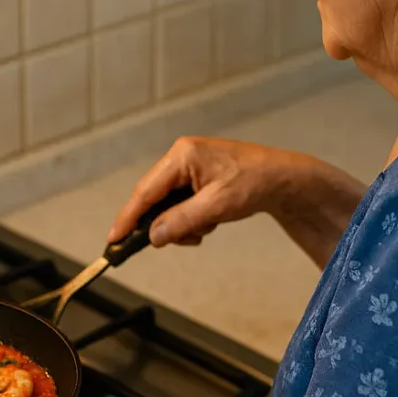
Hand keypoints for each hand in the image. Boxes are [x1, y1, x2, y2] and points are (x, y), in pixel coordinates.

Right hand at [108, 137, 305, 247]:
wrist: (283, 179)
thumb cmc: (254, 183)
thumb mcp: (216, 207)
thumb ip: (181, 221)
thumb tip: (153, 237)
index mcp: (182, 156)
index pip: (145, 191)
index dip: (127, 218)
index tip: (113, 239)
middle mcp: (181, 157)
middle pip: (153, 198)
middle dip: (164, 224)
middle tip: (176, 240)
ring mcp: (189, 166)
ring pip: (167, 205)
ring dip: (182, 224)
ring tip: (207, 228)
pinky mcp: (198, 177)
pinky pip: (181, 203)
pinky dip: (192, 218)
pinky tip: (211, 221)